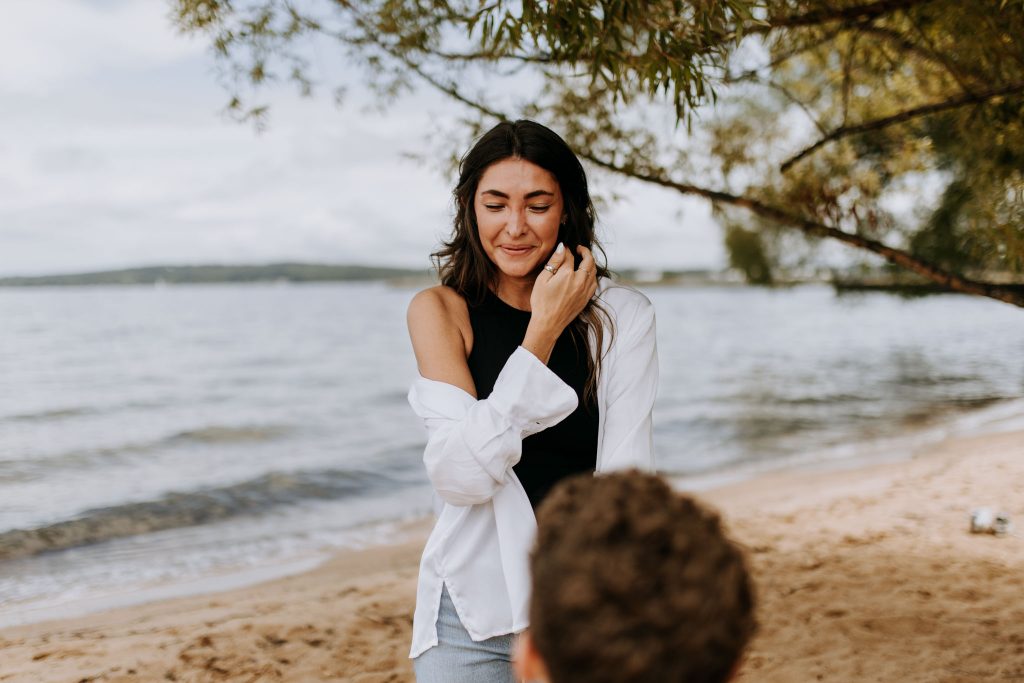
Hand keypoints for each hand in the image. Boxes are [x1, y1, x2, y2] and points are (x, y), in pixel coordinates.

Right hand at [523, 243, 597, 362]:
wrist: (548, 324)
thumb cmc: (541, 302)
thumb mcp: (542, 279)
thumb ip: (554, 262)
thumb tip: (562, 248)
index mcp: (567, 275)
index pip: (570, 256)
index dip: (567, 250)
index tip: (563, 248)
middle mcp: (579, 281)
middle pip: (588, 261)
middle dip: (585, 251)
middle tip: (579, 248)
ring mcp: (584, 291)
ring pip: (594, 271)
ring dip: (590, 262)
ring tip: (583, 259)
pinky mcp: (586, 299)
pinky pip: (594, 283)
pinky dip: (592, 275)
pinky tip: (587, 274)